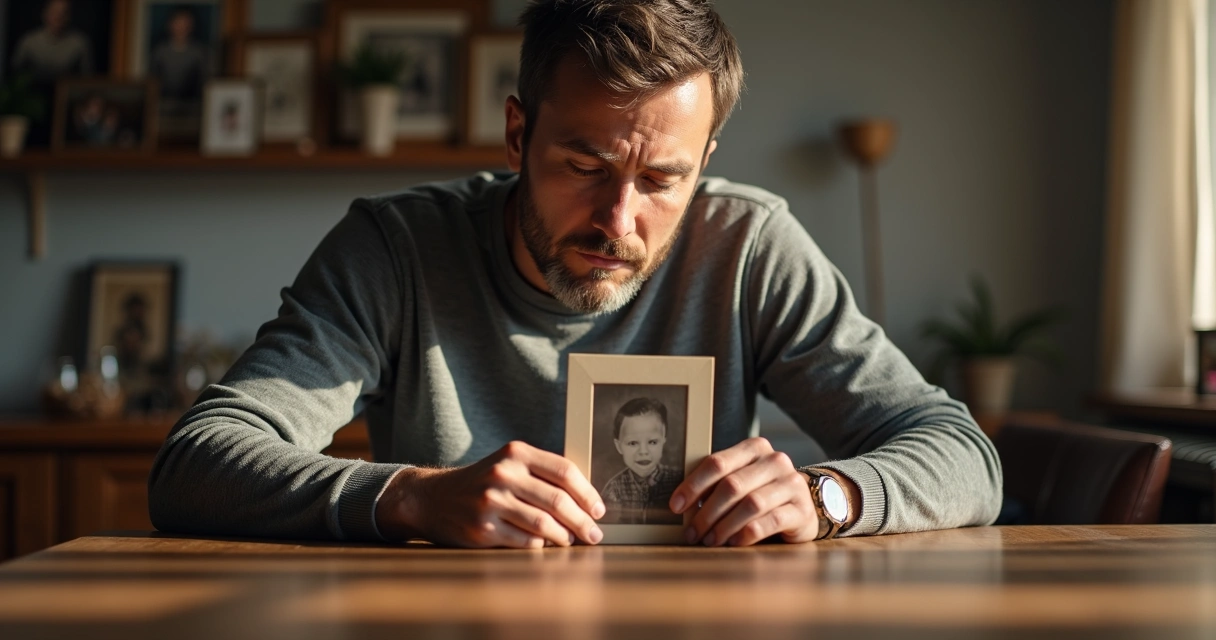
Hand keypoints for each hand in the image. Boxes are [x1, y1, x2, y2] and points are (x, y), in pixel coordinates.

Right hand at [375, 441, 605, 547]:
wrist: (432, 498)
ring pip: (543, 524)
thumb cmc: (482, 482)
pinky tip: (546, 544)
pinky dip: (541, 545)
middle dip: (583, 520)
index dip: (587, 493)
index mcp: (515, 453)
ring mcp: (491, 502)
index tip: (599, 510)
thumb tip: (587, 499)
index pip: (564, 471)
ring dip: (565, 536)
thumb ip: (542, 473)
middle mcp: (503, 474)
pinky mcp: (482, 529)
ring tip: (572, 540)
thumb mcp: (508, 464)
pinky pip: (525, 541)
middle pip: (558, 500)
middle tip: (595, 534)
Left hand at [670, 437, 817, 545]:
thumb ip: (716, 485)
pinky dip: (747, 533)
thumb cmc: (761, 494)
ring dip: (724, 526)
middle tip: (692, 532)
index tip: (675, 506)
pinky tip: (734, 542)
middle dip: (706, 512)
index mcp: (755, 448)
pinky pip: (769, 521)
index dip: (693, 485)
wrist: (802, 507)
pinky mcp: (802, 510)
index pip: (717, 463)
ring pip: (750, 504)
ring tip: (710, 540)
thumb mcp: (740, 482)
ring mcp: (792, 484)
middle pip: (732, 485)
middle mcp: (775, 461)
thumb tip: (680, 504)